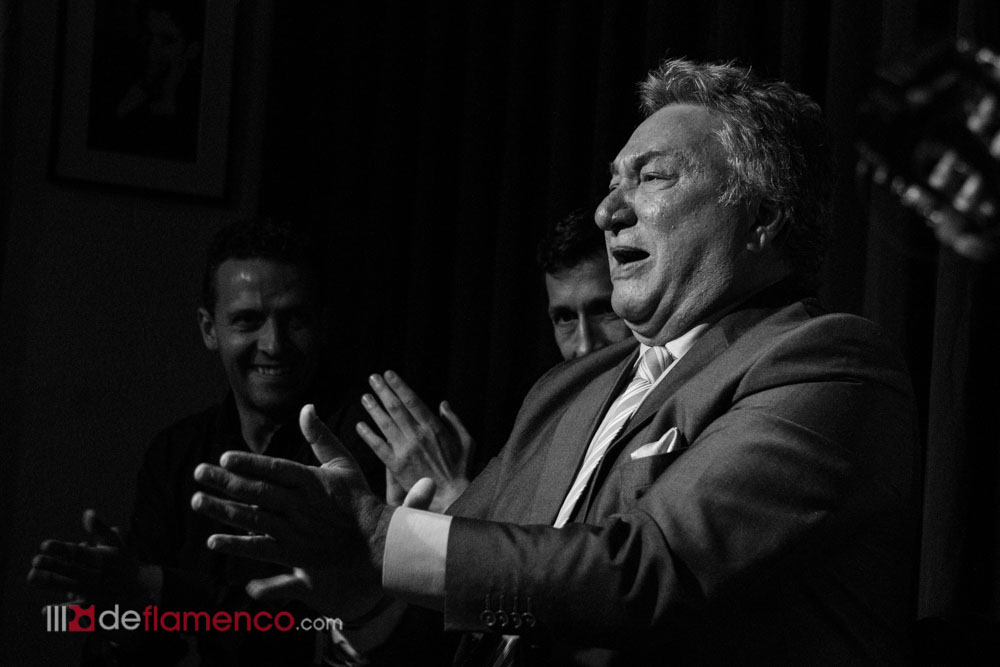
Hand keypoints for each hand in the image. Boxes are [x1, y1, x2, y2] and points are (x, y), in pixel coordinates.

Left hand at [27, 510, 159, 608]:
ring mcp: (96, 593)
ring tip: (32, 577)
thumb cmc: (124, 566)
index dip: (62, 548)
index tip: (44, 544)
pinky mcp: (94, 610)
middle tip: (35, 560)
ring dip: (52, 582)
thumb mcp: (117, 546)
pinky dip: (62, 612)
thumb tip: (87, 512)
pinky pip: (77, 612)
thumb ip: (100, 530)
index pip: (80, 552)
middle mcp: (98, 576)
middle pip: (72, 569)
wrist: (141, 596)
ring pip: (71, 587)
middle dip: (53, 565)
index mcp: (103, 559)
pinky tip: (46, 611)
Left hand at [191, 404, 397, 617]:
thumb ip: (321, 437)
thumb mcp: (343, 463)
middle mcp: (301, 506)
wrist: (375, 543)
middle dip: (226, 482)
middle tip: (199, 472)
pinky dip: (237, 545)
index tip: (224, 457)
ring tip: (197, 501)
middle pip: (258, 493)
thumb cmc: (357, 499)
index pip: (275, 469)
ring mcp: (295, 531)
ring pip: (253, 519)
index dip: (249, 464)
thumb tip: (306, 407)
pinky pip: (260, 549)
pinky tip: (213, 540)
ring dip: (223, 511)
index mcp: (312, 481)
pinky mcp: (293, 554)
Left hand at [358, 371, 472, 511]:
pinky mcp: (396, 466)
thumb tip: (443, 404)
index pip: (412, 400)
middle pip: (395, 408)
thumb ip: (455, 420)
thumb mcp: (467, 440)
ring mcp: (405, 450)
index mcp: (433, 427)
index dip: (399, 385)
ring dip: (373, 408)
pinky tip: (360, 425)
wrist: (451, 496)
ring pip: (384, 424)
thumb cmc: (461, 468)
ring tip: (364, 396)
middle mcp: (417, 435)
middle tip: (373, 378)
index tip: (389, 374)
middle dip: (383, 391)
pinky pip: (378, 447)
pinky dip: (368, 435)